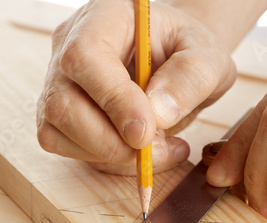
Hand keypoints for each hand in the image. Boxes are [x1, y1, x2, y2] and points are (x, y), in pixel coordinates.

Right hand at [36, 0, 236, 174]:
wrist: (177, 59)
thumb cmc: (187, 50)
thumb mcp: (207, 55)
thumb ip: (189, 78)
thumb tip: (158, 116)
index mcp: (103, 17)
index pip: (85, 57)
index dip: (113, 100)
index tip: (147, 133)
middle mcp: (69, 46)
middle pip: (62, 104)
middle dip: (111, 142)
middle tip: (158, 149)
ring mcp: (59, 81)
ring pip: (58, 132)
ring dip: (110, 156)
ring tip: (159, 148)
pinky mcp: (61, 113)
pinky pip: (67, 147)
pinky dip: (105, 161)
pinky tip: (139, 153)